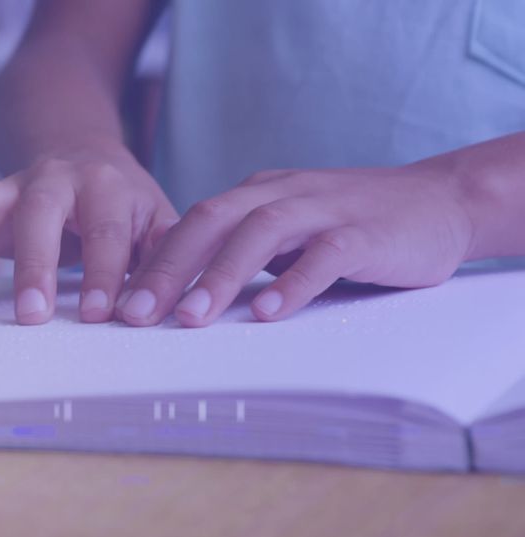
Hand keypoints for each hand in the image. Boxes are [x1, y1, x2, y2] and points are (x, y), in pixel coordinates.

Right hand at [0, 146, 177, 323]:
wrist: (81, 154)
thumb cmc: (122, 205)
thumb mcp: (156, 223)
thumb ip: (163, 260)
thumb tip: (157, 308)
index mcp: (105, 186)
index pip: (105, 228)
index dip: (103, 271)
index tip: (99, 315)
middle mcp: (53, 180)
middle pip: (37, 211)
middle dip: (33, 264)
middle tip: (30, 316)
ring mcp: (8, 187)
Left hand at [116, 163, 476, 326]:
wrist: (442, 199)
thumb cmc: (353, 223)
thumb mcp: (289, 229)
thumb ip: (245, 250)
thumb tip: (184, 293)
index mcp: (257, 193)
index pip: (193, 223)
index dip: (154, 262)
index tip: (119, 302)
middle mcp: (282, 193)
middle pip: (212, 222)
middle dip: (169, 268)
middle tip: (136, 313)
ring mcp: (324, 209)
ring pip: (260, 233)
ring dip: (221, 276)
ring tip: (190, 318)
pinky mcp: (365, 232)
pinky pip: (323, 255)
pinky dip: (293, 283)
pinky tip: (268, 313)